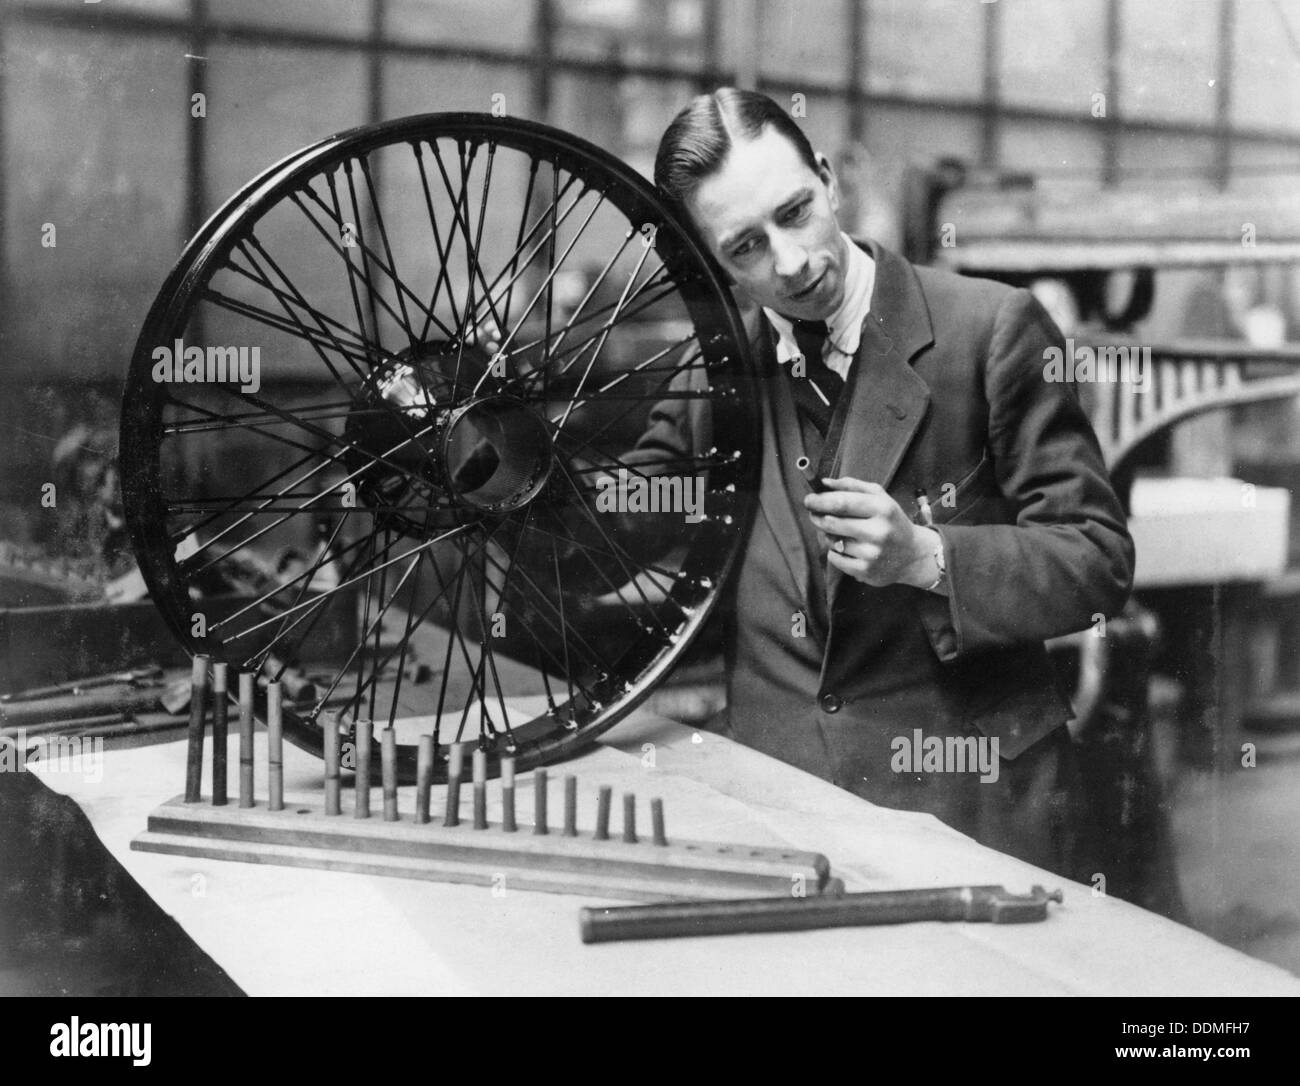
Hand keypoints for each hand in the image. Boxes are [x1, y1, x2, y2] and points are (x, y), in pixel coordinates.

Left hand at [804, 477, 939, 588]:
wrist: (912, 555)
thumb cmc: (890, 521)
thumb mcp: (879, 497)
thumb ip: (852, 486)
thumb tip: (823, 482)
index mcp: (882, 508)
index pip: (842, 503)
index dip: (820, 501)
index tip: (808, 499)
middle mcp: (879, 531)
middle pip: (832, 522)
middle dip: (817, 517)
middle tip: (813, 514)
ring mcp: (872, 553)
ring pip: (832, 541)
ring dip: (828, 535)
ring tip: (839, 532)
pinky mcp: (865, 570)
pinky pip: (834, 558)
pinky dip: (834, 552)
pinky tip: (846, 548)